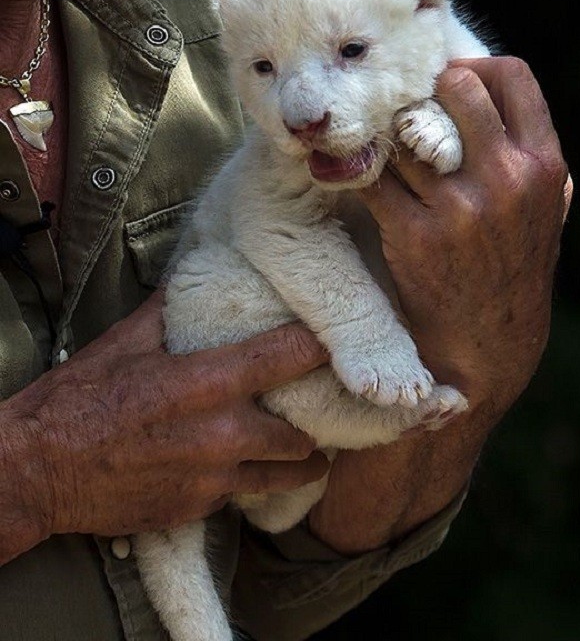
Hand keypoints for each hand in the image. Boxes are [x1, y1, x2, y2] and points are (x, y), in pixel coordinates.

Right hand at [0, 292, 328, 563]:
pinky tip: (245, 467)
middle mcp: (223, 434)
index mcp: (209, 382)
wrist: (39, 470)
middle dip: (312, 420)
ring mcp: (214, 478)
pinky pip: (244, 494)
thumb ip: (168, 309)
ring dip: (299, 461)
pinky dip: (253, 480)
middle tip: (314, 408)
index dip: (321, 348)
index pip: (290, 357)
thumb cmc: (79, 400)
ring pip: (288, 474)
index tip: (334, 345)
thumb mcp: (125, 341)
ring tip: (302, 448)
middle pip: (303, 432)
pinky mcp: (198, 509)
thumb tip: (190, 276)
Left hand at [365, 57, 570, 412]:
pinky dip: (357, 168)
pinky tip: (347, 168)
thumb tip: (493, 97)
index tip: (446, 79)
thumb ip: (527, 158)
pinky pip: (372, 177)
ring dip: (385, 128)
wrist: (487, 349)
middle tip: (403, 103)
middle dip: (424, 88)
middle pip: (456, 87)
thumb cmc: (512, 273)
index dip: (473, 64)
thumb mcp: (543, 213)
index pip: (512, 75)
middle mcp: (507, 179)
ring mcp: (458, 207)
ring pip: (405, 130)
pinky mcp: (411, 235)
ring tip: (373, 135)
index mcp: (544, 166)